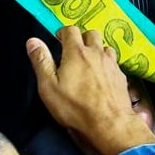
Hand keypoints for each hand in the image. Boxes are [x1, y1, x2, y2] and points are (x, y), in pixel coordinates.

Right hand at [26, 26, 154, 154]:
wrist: (109, 124)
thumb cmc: (75, 107)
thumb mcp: (49, 87)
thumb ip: (41, 61)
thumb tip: (33, 41)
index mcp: (76, 52)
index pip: (71, 30)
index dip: (63, 33)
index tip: (58, 40)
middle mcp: (96, 53)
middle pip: (91, 33)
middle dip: (81, 38)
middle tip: (73, 50)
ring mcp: (112, 64)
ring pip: (105, 47)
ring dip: (96, 50)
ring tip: (89, 62)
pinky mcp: (121, 76)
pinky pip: (114, 62)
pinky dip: (107, 64)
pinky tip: (102, 76)